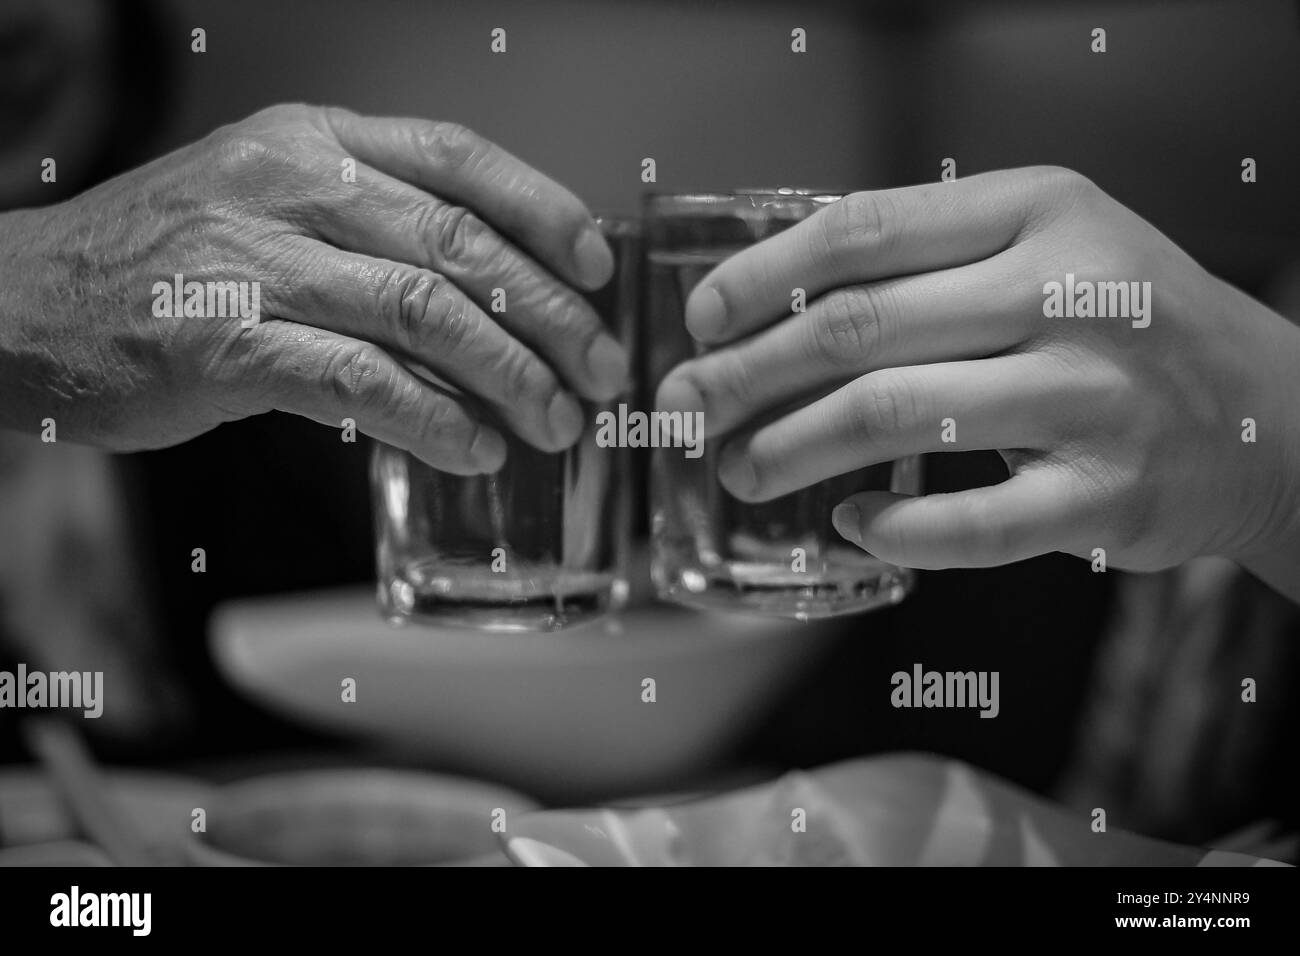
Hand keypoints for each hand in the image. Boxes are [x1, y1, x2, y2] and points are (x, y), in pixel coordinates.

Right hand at [0, 104, 627, 472]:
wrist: (26, 301)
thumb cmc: (169, 260)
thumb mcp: (271, 207)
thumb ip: (373, 236)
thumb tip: (493, 307)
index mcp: (313, 141)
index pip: (457, 157)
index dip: (543, 210)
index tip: (599, 267)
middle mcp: (291, 184)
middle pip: (459, 241)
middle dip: (551, 313)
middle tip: (601, 371)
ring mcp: (255, 260)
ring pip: (422, 309)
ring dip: (509, 373)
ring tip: (556, 422)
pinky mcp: (224, 342)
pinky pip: (358, 381)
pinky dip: (432, 417)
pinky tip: (475, 447)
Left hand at [656, 167, 1299, 582]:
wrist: (1269, 413)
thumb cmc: (1125, 321)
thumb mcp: (1048, 244)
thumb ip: (932, 256)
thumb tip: (772, 298)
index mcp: (1038, 211)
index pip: (864, 230)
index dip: (762, 276)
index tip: (701, 320)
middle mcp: (1068, 291)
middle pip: (858, 328)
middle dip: (748, 374)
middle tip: (687, 408)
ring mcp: (1092, 396)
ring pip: (894, 417)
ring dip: (792, 448)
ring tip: (741, 467)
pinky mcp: (1107, 495)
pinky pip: (971, 523)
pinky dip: (894, 529)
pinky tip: (850, 523)